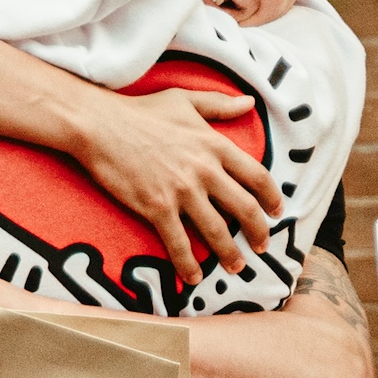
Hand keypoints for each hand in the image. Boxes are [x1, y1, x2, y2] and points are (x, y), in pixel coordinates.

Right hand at [70, 85, 281, 285]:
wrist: (100, 125)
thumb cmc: (140, 110)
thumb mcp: (185, 99)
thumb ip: (219, 105)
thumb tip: (248, 103)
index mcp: (214, 145)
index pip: (256, 175)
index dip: (271, 197)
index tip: (277, 211)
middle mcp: (204, 170)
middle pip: (244, 208)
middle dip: (258, 232)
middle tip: (262, 246)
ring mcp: (182, 191)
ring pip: (216, 231)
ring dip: (229, 254)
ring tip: (236, 268)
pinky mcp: (157, 207)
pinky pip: (179, 243)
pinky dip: (187, 264)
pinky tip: (193, 278)